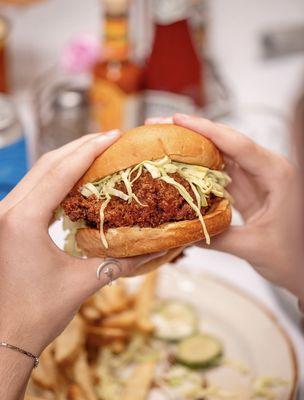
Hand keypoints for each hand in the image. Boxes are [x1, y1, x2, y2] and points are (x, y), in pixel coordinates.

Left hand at [0, 131, 161, 358]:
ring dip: (69, 159)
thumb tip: (158, 246)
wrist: (6, 336)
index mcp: (23, 220)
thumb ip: (123, 260)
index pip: (60, 171)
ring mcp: (4, 214)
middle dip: (80, 147)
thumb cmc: (39, 313)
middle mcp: (8, 211)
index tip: (113, 135)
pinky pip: (36, 188)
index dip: (90, 149)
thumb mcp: (85, 282)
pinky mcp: (8, 221)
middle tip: (111, 138)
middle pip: (47, 164)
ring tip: (98, 152)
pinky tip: (78, 178)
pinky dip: (58, 177)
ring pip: (39, 173)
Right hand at [147, 114, 303, 300]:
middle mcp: (267, 170)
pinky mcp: (249, 190)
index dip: (206, 129)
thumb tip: (183, 230)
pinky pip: (221, 176)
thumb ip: (219, 237)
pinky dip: (200, 173)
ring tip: (165, 144)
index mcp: (277, 174)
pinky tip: (180, 171)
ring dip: (193, 151)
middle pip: (226, 144)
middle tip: (162, 127)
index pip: (238, 145)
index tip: (178, 120)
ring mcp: (257, 179)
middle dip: (192, 133)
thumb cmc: (295, 257)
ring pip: (221, 158)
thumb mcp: (255, 247)